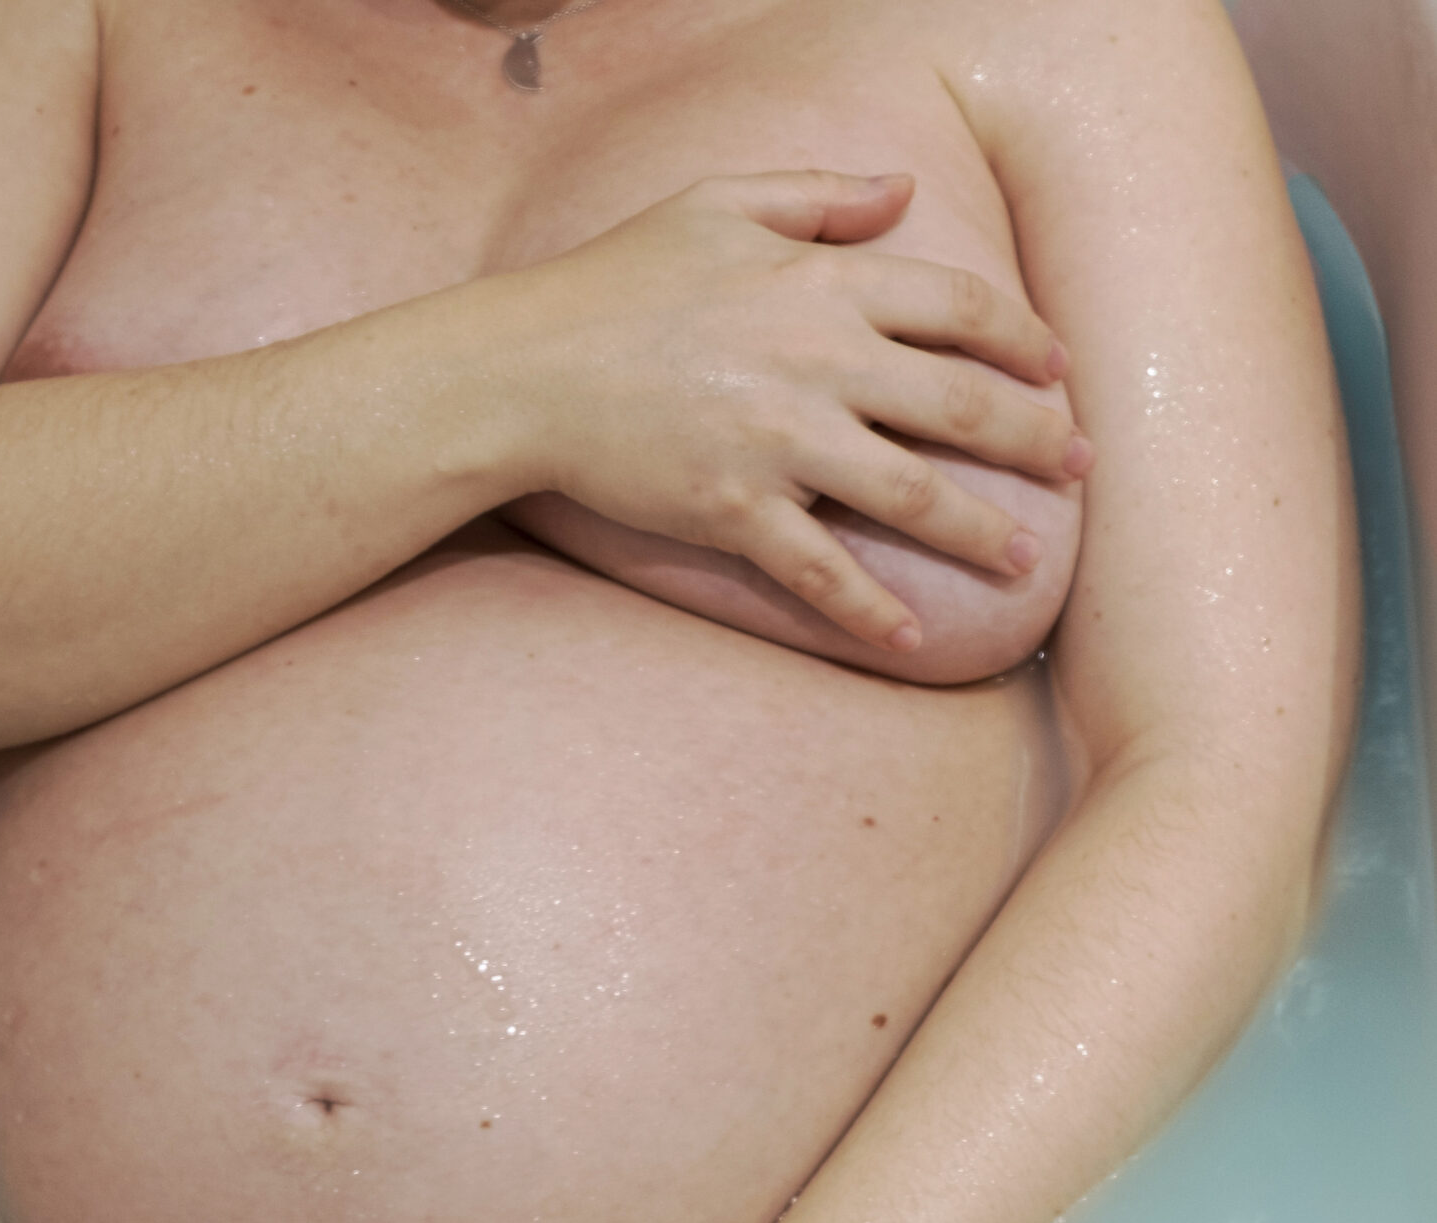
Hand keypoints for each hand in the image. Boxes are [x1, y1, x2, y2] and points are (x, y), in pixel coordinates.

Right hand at [495, 169, 1091, 651]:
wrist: (530, 370)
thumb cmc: (618, 282)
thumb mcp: (720, 202)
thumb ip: (821, 196)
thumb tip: (904, 192)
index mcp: (823, 284)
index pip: (959, 308)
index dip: (1022, 340)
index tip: (1058, 370)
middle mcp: (818, 363)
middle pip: (959, 404)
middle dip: (1033, 438)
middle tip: (1081, 467)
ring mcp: (779, 445)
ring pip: (912, 495)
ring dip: (982, 532)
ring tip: (1029, 560)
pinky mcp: (735, 513)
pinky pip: (821, 572)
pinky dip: (870, 612)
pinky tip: (910, 641)